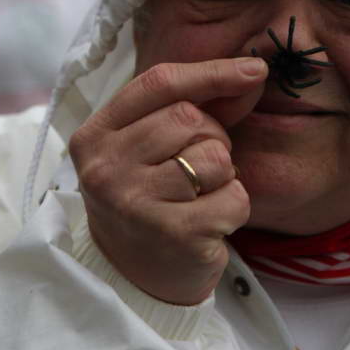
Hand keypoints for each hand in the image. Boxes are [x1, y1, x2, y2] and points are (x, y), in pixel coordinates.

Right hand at [69, 57, 266, 304]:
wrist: (132, 280)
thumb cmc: (149, 200)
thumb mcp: (151, 147)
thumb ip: (195, 106)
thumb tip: (252, 72)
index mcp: (95, 135)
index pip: (158, 83)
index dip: (210, 72)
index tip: (254, 68)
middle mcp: (105, 167)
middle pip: (190, 118)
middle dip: (212, 138)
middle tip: (196, 172)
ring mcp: (134, 202)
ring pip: (215, 156)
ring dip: (223, 176)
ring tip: (198, 198)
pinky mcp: (172, 234)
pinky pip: (234, 196)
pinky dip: (234, 208)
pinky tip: (209, 225)